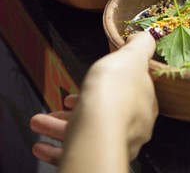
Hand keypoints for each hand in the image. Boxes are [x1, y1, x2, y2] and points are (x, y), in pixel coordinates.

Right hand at [30, 33, 157, 167]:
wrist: (96, 131)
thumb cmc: (114, 93)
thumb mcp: (131, 55)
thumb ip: (140, 45)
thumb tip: (142, 38)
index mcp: (144, 103)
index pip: (130, 90)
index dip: (112, 80)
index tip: (94, 78)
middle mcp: (132, 127)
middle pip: (105, 111)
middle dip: (80, 105)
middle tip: (63, 101)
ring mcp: (113, 143)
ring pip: (85, 131)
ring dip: (59, 125)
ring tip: (40, 121)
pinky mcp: (94, 156)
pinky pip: (72, 151)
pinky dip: (54, 147)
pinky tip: (42, 145)